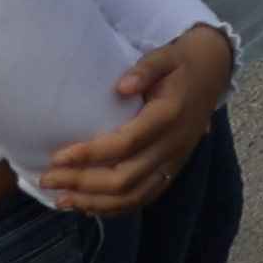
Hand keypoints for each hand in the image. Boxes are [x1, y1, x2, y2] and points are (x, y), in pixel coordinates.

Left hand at [40, 24, 231, 215]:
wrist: (214, 73)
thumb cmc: (182, 63)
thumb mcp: (165, 55)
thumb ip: (145, 69)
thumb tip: (121, 87)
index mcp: (169, 116)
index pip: (126, 144)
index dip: (90, 154)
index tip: (57, 156)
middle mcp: (173, 145)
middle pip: (125, 177)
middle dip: (83, 183)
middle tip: (48, 179)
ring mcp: (175, 161)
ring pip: (133, 196)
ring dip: (95, 202)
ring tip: (61, 199)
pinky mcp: (173, 170)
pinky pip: (144, 197)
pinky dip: (115, 207)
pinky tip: (88, 206)